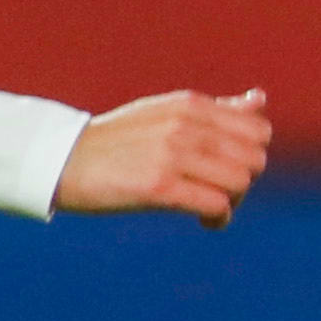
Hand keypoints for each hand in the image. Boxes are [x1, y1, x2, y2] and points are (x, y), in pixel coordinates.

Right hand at [57, 89, 272, 225]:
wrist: (60, 160)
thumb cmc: (117, 141)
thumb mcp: (167, 113)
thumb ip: (217, 110)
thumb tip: (260, 99)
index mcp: (191, 106)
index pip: (259, 131)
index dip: (252, 156)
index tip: (229, 169)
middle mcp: (186, 126)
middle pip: (255, 159)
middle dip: (245, 181)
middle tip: (220, 193)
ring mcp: (172, 155)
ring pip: (240, 182)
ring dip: (233, 202)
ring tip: (211, 208)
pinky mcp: (158, 186)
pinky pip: (216, 203)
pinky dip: (218, 218)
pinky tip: (205, 221)